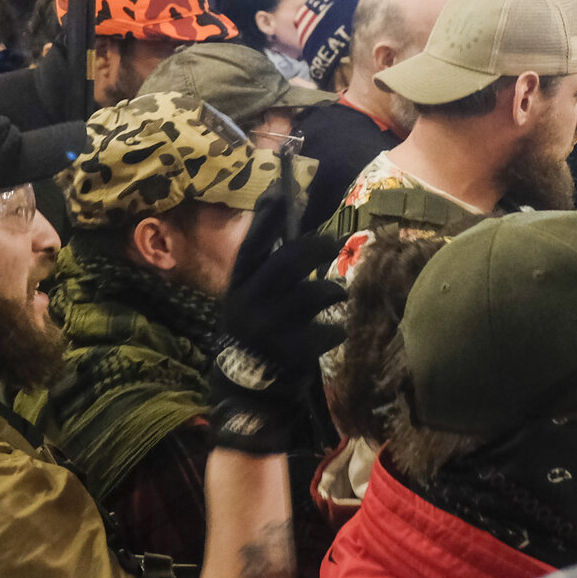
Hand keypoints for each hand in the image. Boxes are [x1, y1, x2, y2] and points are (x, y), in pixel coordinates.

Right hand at [207, 163, 344, 453]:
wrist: (247, 386)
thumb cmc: (258, 330)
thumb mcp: (252, 297)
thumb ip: (269, 268)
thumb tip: (292, 222)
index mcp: (238, 285)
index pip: (252, 243)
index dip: (266, 216)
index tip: (280, 190)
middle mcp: (248, 303)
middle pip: (287, 262)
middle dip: (315, 247)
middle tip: (335, 241)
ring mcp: (267, 329)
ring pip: (311, 295)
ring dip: (332, 292)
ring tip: (338, 295)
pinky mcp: (288, 353)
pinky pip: (325, 332)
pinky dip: (333, 331)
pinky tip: (332, 333)